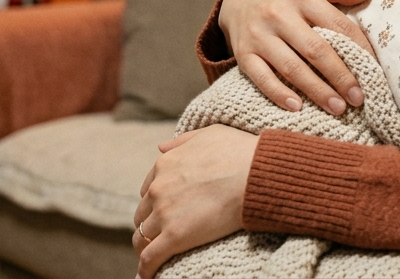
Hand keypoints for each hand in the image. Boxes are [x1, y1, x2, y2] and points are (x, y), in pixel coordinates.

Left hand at [133, 126, 257, 278]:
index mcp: (165, 165)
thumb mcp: (209, 133)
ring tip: (153, 258)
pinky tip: (147, 276)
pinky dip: (145, 269)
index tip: (163, 212)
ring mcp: (165, 213)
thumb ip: (182, 141)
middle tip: (161, 236)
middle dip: (150, 225)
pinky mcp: (175, 236)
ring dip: (146, 247)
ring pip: (142, 237)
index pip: (149, 190)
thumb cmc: (240, 151)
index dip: (156, 203)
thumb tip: (161, 147)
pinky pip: (150, 258)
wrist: (257, 173)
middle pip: (143, 214)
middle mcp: (159, 188)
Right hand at [219, 0, 372, 114]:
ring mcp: (259, 35)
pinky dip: (278, 94)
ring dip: (316, 91)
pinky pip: (261, 77)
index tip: (374, 68)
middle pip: (316, 50)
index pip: (337, 24)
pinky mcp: (242, 53)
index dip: (359, 48)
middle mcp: (278, 14)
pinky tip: (297, 107)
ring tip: (338, 108)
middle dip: (340, 77)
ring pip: (291, 68)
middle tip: (358, 98)